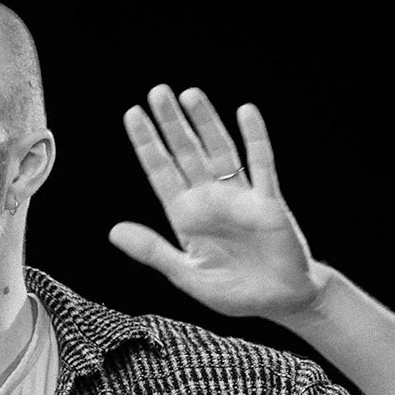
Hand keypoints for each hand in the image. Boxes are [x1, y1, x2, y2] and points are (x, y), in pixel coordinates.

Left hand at [110, 85, 328, 322]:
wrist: (280, 301)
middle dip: (172, 123)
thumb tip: (113, 231)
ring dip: (205, 122)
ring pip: (219, 150)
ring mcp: (239, 196)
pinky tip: (245, 112)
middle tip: (157, 93)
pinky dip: (254, 137)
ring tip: (189, 94)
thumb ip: (153, 251)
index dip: (147, 144)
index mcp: (186, 216)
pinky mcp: (268, 201)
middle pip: (186, 152)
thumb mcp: (187, 274)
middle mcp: (210, 199)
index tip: (133, 115)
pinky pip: (261, 163)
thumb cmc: (235, 291)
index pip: (161, 172)